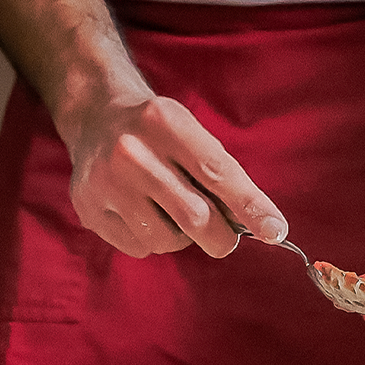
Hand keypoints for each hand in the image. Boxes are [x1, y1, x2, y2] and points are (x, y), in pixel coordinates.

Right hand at [64, 94, 287, 258]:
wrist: (96, 117)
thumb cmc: (162, 135)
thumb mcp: (195, 136)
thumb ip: (228, 179)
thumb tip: (267, 228)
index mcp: (165, 123)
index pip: (218, 173)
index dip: (251, 207)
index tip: (276, 232)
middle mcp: (131, 151)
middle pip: (195, 218)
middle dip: (221, 238)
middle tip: (224, 236)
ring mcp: (105, 181)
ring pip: (167, 240)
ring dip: (182, 237)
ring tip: (170, 210)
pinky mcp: (88, 208)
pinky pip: (141, 248)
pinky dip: (153, 240)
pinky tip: (143, 213)